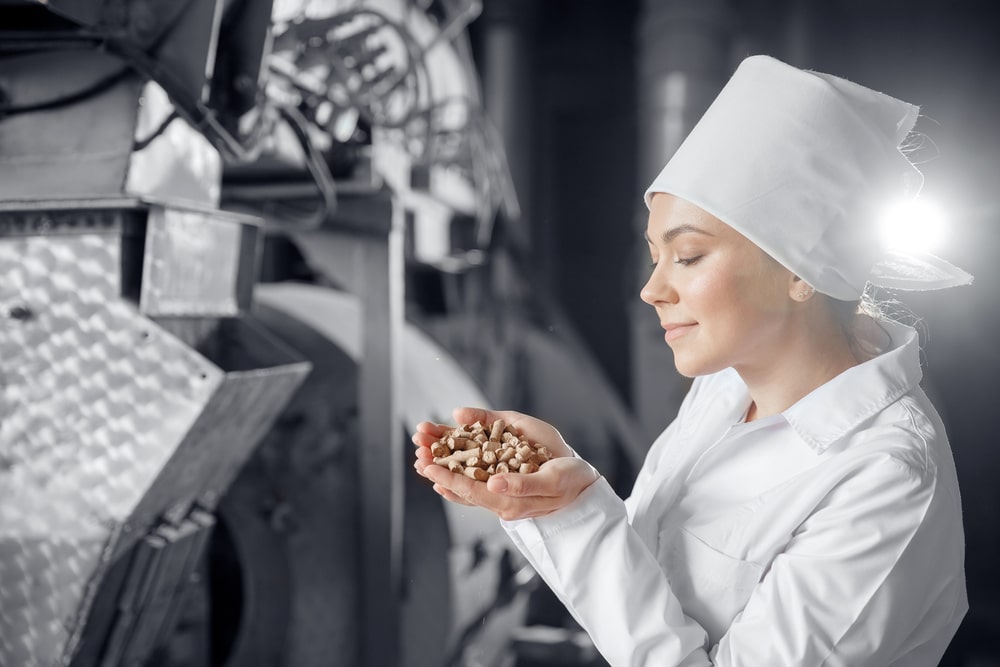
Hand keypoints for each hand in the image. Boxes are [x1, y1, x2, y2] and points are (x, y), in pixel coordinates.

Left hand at [412, 407, 599, 520]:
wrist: (582, 483)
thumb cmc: (569, 481)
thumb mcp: (552, 481)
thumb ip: (523, 484)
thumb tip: (493, 483)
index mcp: (508, 501)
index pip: (470, 490)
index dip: (448, 477)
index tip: (428, 465)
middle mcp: (498, 497)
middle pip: (460, 484)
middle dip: (437, 466)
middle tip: (417, 449)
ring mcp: (498, 488)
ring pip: (463, 478)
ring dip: (442, 461)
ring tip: (421, 445)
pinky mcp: (501, 478)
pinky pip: (472, 475)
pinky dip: (455, 464)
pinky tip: (442, 456)